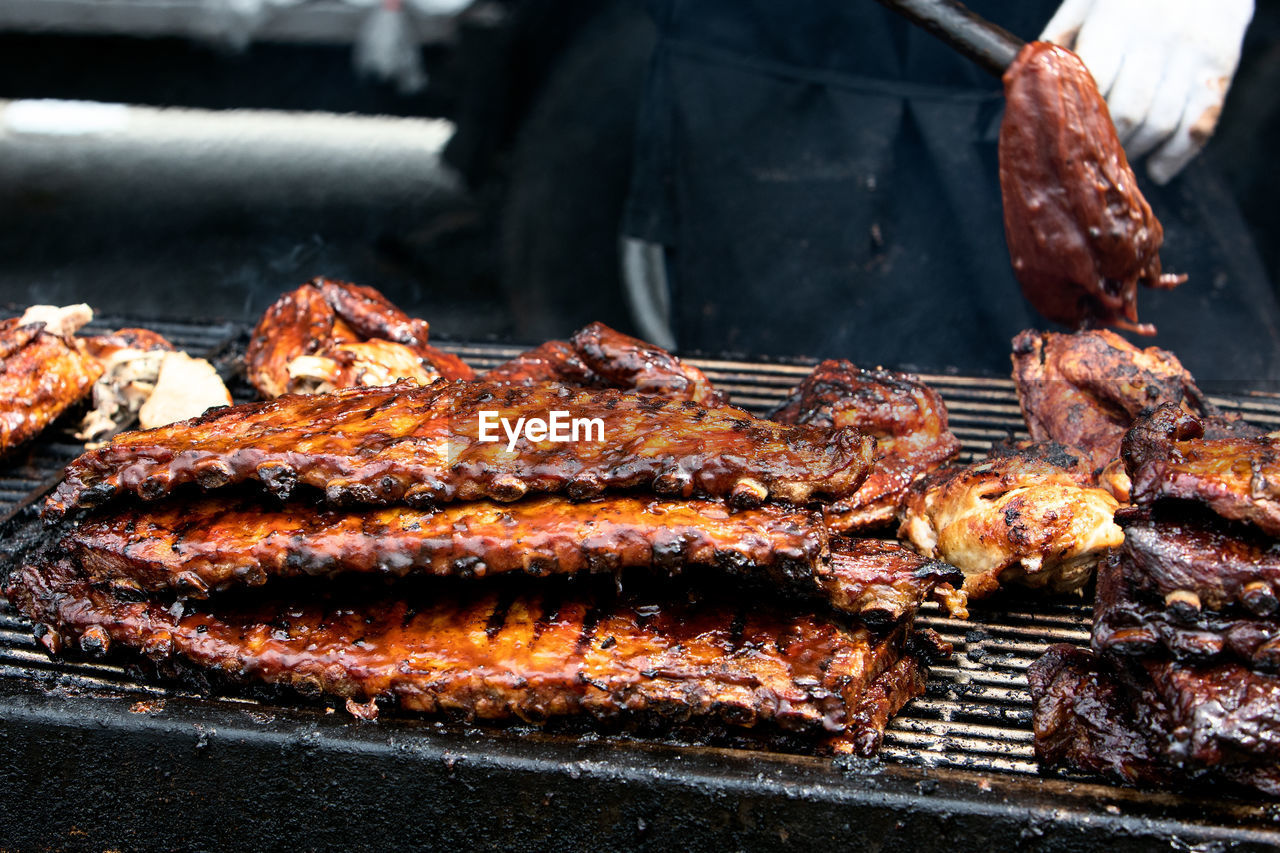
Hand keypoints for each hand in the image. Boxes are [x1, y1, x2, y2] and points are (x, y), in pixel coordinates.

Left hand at [1041, 0, 1253, 183]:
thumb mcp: (1089, 2)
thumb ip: (1060, 39)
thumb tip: (1024, 81)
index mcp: (1115, 21)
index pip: (1091, 85)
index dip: (1077, 118)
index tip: (1066, 137)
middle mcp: (1157, 37)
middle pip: (1127, 113)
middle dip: (1106, 143)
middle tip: (1091, 155)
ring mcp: (1192, 54)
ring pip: (1162, 124)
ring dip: (1137, 152)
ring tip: (1120, 159)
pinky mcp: (1220, 69)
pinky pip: (1198, 126)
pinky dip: (1177, 155)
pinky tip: (1158, 168)